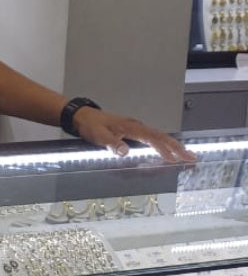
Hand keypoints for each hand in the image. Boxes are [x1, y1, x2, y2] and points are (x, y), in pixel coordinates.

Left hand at [72, 107, 194, 164]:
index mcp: (131, 127)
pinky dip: (163, 145)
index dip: (165, 149)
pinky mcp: (134, 131)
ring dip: (173, 147)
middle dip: (178, 148)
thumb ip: (112, 143)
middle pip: (162, 137)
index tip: (176, 158)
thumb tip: (125, 151)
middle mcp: (137, 126)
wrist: (83, 116)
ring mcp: (136, 128)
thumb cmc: (91, 125)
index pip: (153, 138)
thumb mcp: (99, 135)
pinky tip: (168, 152)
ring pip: (159, 137)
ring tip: (186, 156)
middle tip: (192, 158)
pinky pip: (152, 138)